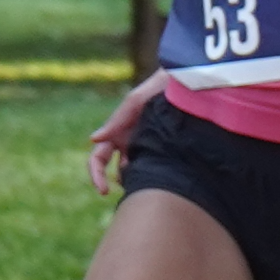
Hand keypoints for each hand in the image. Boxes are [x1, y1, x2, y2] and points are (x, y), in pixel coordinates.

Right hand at [86, 72, 169, 195]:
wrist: (187, 84)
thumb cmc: (158, 88)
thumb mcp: (136, 102)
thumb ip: (117, 120)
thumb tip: (93, 140)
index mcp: (118, 133)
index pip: (99, 158)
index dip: (97, 174)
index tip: (104, 190)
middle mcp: (129, 142)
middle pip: (111, 169)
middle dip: (111, 183)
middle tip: (125, 195)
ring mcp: (146, 147)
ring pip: (132, 172)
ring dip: (133, 182)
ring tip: (147, 185)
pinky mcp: (164, 151)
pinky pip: (153, 169)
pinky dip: (152, 179)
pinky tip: (162, 181)